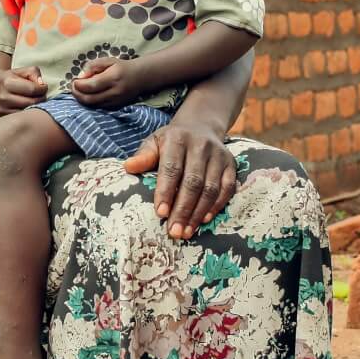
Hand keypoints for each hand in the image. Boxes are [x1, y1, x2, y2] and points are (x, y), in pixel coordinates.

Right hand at [0, 66, 47, 116]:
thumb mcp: (24, 71)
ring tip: (34, 101)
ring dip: (35, 108)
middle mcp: (2, 97)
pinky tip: (28, 108)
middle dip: (41, 99)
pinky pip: (21, 119)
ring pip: (27, 113)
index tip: (43, 87)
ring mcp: (1, 109)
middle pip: (31, 103)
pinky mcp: (1, 117)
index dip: (43, 88)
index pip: (32, 89)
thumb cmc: (13, 78)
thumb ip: (34, 73)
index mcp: (7, 82)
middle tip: (41, 96)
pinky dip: (27, 114)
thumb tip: (41, 84)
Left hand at [70, 56, 142, 109]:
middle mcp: (115, 92)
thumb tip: (80, 77)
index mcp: (113, 78)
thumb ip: (92, 66)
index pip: (91, 86)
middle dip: (77, 94)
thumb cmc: (121, 67)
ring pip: (93, 105)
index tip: (74, 81)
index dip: (78, 85)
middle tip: (73, 87)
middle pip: (89, 99)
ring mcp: (116, 101)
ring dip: (82, 99)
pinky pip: (98, 107)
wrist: (140, 77)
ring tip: (79, 91)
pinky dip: (90, 102)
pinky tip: (88, 95)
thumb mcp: (107, 61)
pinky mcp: (116, 107)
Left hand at [122, 118, 238, 239]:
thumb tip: (128, 167)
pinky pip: (227, 188)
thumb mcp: (154, 142)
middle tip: (174, 231)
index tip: (160, 213)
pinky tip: (204, 220)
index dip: (166, 191)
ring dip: (198, 213)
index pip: (172, 168)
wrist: (201, 126)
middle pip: (193, 182)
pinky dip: (217, 206)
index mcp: (178, 139)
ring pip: (210, 188)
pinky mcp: (231, 164)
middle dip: (183, 209)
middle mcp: (201, 146)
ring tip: (186, 232)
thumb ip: (144, 155)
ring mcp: (219, 155)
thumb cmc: (172, 141)